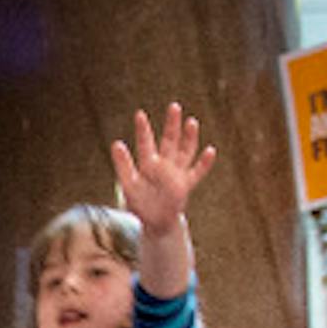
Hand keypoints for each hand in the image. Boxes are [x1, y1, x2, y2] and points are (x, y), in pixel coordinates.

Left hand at [110, 102, 217, 234]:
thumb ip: (123, 165)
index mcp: (148, 163)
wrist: (154, 222)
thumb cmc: (139, 203)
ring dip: (189, 138)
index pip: (145, 143)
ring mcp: (176, 173)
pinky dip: (204, 163)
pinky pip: (197, 172)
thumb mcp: (128, 184)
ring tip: (191, 122)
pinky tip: (210, 150)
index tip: (139, 114)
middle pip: (169, 141)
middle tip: (174, 106)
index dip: (143, 130)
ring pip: (185, 151)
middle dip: (172, 124)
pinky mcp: (186, 185)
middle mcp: (163, 164)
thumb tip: (116, 143)